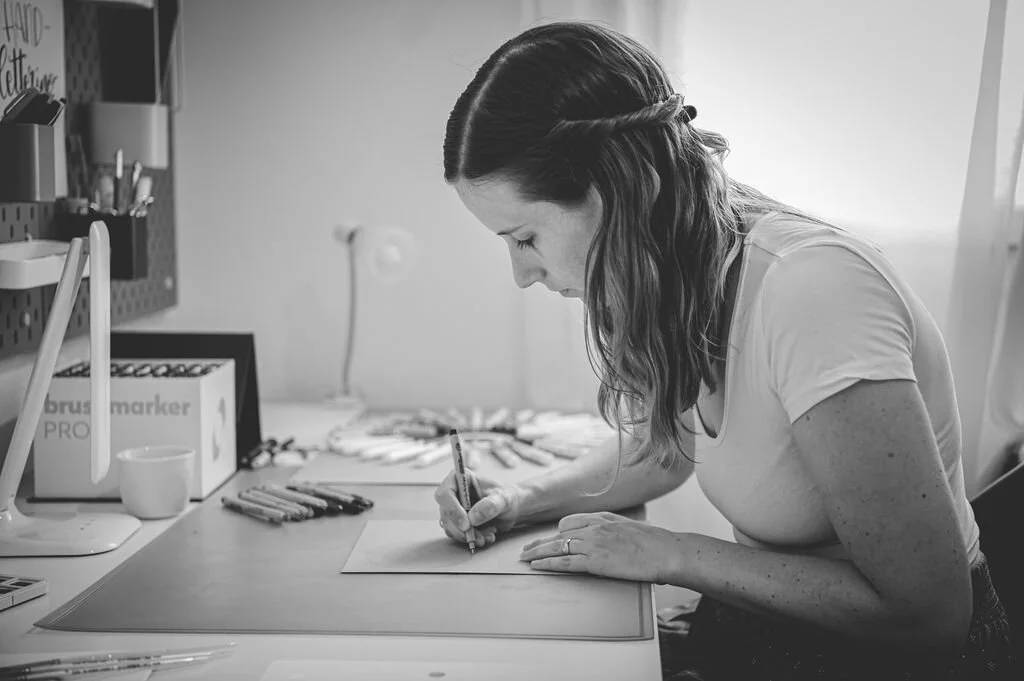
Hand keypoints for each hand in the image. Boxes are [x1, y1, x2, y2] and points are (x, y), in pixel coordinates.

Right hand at [434, 470, 523, 548]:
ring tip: (488, 535)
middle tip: (479, 537)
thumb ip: (490, 505)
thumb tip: (473, 517)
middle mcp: (453, 493)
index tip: (466, 524)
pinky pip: (457, 535)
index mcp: (460, 479)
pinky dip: (471, 539)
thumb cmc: (505, 497)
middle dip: (462, 529)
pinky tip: (486, 536)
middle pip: (446, 514)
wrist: (510, 509)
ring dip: (468, 536)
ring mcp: (454, 509)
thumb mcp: (503, 499)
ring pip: (450, 527)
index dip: (452, 510)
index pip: (445, 494)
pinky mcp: (457, 522)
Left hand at [518, 511, 680, 582]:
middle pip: (558, 534)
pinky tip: (538, 566)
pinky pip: (565, 562)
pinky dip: (548, 564)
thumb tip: (606, 539)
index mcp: (602, 518)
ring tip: (524, 558)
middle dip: (540, 543)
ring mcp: (593, 544)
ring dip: (537, 553)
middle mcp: (594, 527)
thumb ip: (612, 530)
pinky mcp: (595, 561)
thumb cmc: (654, 543)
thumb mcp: (629, 527)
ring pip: (557, 547)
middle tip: (525, 549)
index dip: (556, 533)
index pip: (569, 522)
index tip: (548, 540)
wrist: (666, 551)